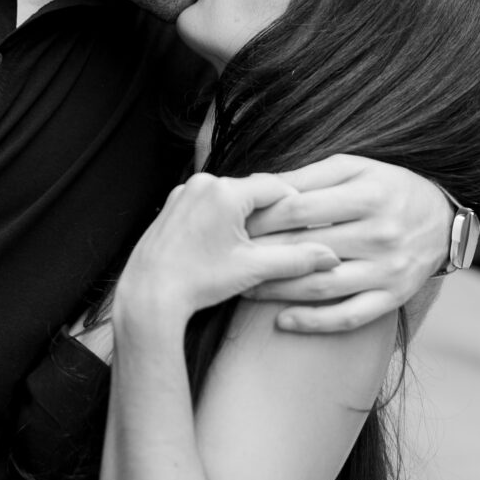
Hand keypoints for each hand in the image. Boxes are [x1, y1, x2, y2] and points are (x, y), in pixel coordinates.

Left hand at [115, 172, 341, 327]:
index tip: (308, 227)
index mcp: (226, 191)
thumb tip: (331, 257)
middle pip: (253, 191)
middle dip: (269, 214)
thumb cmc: (198, 282)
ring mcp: (184, 192)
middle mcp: (204, 183)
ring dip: (245, 217)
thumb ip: (296, 259)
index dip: (297, 207)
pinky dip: (221, 219)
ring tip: (252, 247)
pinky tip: (223, 246)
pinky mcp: (172, 205)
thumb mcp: (253, 270)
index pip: (278, 187)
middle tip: (283, 239)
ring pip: (230, 198)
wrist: (148, 296)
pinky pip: (208, 203)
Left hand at [241, 155, 452, 332]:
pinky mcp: (393, 297)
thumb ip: (310, 176)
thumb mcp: (356, 168)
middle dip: (263, 254)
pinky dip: (314, 322)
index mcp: (368, 196)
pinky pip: (349, 315)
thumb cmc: (389, 186)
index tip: (234, 224)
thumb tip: (263, 185)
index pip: (300, 208)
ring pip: (322, 286)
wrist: (444, 219)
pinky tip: (282, 321)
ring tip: (244, 290)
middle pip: (307, 248)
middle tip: (229, 259)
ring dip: (279, 291)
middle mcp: (380, 234)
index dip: (262, 217)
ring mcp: (387, 270)